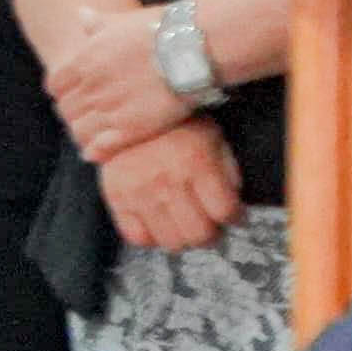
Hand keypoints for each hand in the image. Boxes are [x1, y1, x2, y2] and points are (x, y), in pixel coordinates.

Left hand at [47, 0, 197, 163]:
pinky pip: (100, 147)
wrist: (191, 48)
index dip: (62, 93)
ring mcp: (110, 108)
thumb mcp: (121, 22)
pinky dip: (94, 152)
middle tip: (82, 119)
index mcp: (85, 60)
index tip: (70, 96)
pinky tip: (94, 153)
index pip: (56, 85)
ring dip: (82, 134)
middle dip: (72, 114)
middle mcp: (92, 86)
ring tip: (89, 137)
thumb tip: (81, 13)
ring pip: (79, 130)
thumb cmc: (159, 30)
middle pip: (67, 109)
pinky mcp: (131, 128)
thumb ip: (98, 23)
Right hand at [98, 116, 242, 252]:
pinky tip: (158, 221)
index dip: (235, 216)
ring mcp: (139, 191)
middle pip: (199, 235)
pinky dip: (151, 236)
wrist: (124, 108)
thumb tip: (234, 204)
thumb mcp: (211, 136)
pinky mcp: (116, 197)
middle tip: (208, 223)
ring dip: (182, 236)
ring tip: (182, 221)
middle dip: (211, 233)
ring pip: (171, 242)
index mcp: (195, 162)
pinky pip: (137, 237)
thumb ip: (227, 170)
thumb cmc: (174, 124)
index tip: (232, 214)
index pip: (226, 212)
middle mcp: (167, 180)